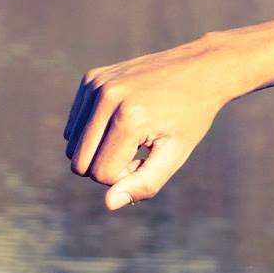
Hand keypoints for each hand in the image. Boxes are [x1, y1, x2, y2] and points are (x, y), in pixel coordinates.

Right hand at [63, 36, 240, 210]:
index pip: (101, 174)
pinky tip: (124, 118)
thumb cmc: (190, 117)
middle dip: (108, 165)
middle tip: (140, 150)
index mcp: (129, 118)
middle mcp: (107, 97)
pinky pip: (74, 124)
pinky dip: (95, 131)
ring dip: (99, 149)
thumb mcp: (175, 154)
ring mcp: (96, 84)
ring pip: (72, 144)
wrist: (201, 68)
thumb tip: (108, 203)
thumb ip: (145, 184)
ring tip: (133, 134)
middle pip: (79, 162)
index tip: (149, 158)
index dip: (124, 176)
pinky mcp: (91, 78)